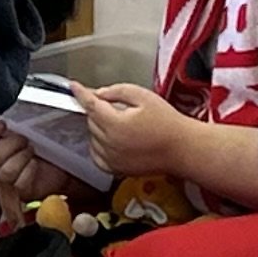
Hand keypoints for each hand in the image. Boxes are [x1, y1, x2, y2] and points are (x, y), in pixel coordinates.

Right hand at [0, 120, 78, 213]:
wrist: (69, 163)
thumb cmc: (52, 142)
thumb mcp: (34, 124)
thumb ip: (18, 118)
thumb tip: (15, 110)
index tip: (2, 125)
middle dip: (9, 144)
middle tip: (25, 140)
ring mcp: (7, 178)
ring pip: (1, 172)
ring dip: (20, 157)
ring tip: (31, 151)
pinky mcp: (18, 192)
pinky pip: (15, 183)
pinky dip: (27, 172)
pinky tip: (35, 166)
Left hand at [77, 80, 191, 179]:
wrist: (183, 149)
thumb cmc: (168, 122)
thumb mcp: (144, 96)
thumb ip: (118, 91)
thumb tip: (100, 94)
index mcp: (115, 124)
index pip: (90, 105)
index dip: (81, 93)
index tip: (74, 86)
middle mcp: (110, 144)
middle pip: (91, 120)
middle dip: (98, 110)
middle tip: (117, 106)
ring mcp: (112, 159)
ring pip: (92, 137)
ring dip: (100, 127)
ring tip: (122, 123)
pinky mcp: (116, 170)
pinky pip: (97, 155)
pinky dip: (99, 145)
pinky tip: (114, 139)